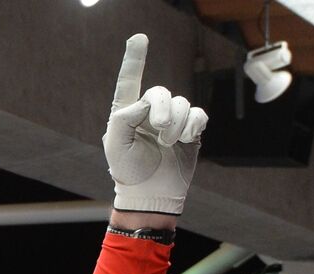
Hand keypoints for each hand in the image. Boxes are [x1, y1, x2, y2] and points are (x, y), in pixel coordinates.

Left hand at [103, 34, 207, 216]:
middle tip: (160, 128)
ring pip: (182, 104)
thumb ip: (124, 118)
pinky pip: (198, 115)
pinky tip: (188, 138)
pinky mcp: (190, 132)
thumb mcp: (116, 145)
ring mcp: (172, 122)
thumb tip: (144, 103)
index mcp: (128, 113)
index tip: (139, 38)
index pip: (130, 81)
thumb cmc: (128, 171)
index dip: (135, 59)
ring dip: (177, 124)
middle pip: (161, 92)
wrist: (150, 194)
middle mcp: (150, 113)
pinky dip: (194, 124)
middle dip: (163, 108)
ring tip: (169, 143)